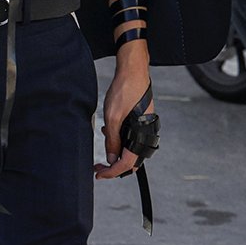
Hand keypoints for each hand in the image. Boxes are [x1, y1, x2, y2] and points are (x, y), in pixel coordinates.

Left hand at [96, 48, 151, 179]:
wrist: (133, 70)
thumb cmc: (124, 90)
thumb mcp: (113, 117)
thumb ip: (112, 140)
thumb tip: (111, 159)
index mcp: (141, 137)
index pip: (126, 165)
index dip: (111, 172)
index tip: (99, 173)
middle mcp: (146, 135)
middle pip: (130, 161)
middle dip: (114, 165)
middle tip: (99, 166)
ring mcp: (145, 128)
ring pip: (130, 150)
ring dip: (116, 152)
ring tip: (103, 145)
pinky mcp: (142, 121)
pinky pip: (131, 138)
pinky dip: (120, 140)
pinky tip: (109, 131)